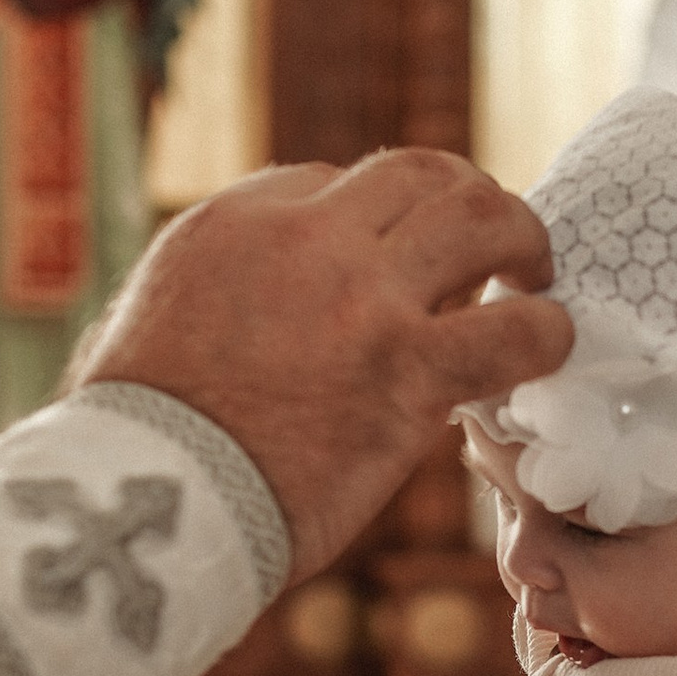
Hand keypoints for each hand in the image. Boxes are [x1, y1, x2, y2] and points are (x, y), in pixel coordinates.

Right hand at [73, 150, 567, 579]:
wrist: (144, 502)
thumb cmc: (130, 444)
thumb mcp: (137, 327)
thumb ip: (198, 295)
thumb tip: (227, 312)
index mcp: (233, 222)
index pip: (332, 182)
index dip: (375, 221)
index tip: (393, 264)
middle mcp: (305, 238)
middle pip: (417, 173)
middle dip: (462, 196)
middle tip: (490, 245)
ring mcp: (365, 297)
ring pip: (480, 215)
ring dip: (519, 238)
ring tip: (533, 275)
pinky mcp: (410, 371)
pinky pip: (515, 330)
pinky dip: (545, 331)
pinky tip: (547, 347)